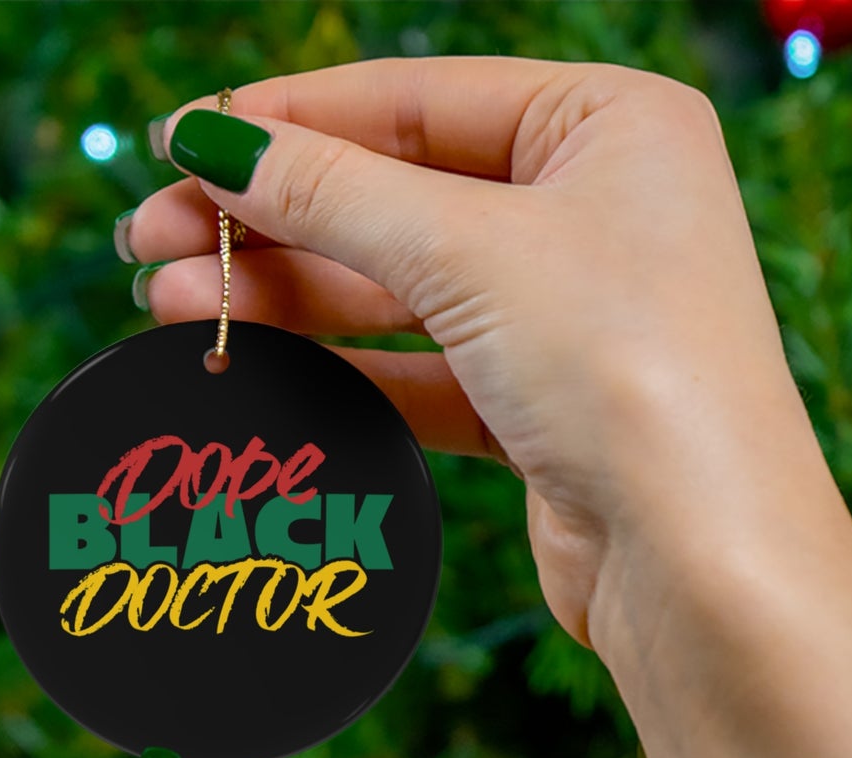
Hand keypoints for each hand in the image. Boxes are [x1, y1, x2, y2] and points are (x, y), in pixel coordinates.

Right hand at [125, 60, 851, 757]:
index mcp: (611, 126)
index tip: (179, 145)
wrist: (703, 564)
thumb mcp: (469, 253)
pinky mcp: (545, 409)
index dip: (290, 121)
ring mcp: (572, 315)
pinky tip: (253, 362)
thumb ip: (332, 194)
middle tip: (148, 241)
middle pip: (400, 196)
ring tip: (170, 304)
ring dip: (288, 296)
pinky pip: (423, 369)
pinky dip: (342, 366)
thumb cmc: (627, 371)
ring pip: (402, 289)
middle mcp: (598, 210)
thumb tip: (208, 143)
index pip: (419, 99)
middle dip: (272, 220)